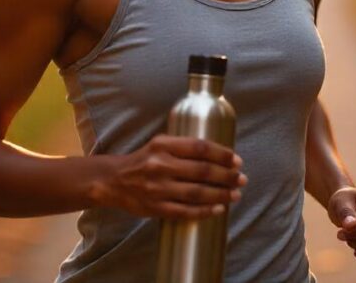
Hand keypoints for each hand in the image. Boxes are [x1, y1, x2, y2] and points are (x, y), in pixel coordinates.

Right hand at [101, 135, 247, 219]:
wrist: (113, 181)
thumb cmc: (143, 161)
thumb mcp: (159, 144)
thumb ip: (184, 147)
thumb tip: (220, 155)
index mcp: (162, 145)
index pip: (199, 147)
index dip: (222, 154)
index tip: (236, 160)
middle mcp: (160, 165)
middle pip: (202, 171)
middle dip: (227, 176)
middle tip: (241, 178)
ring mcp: (157, 188)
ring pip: (197, 193)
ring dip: (220, 194)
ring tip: (235, 194)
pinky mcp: (155, 208)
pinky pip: (185, 211)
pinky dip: (204, 211)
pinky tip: (218, 209)